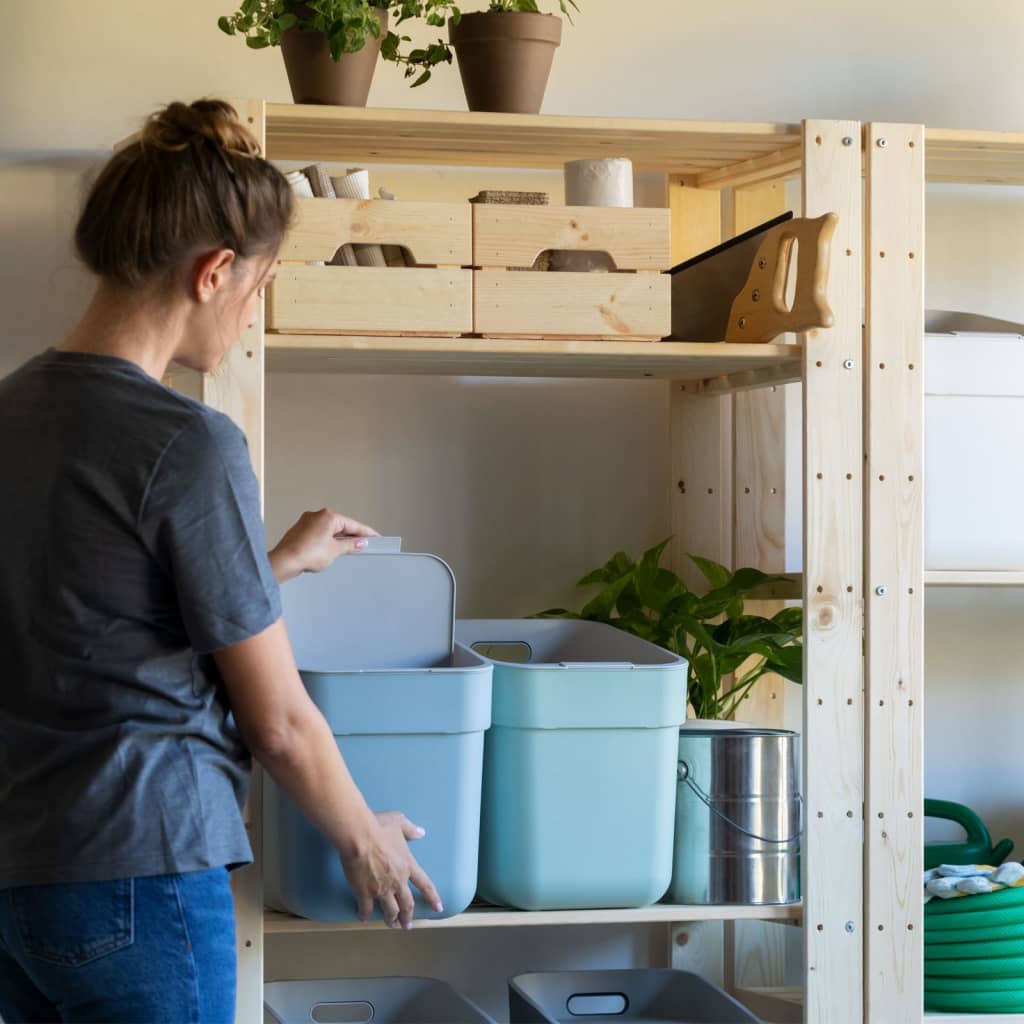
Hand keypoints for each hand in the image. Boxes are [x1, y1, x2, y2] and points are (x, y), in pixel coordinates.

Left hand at [269, 508, 378, 583]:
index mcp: (328, 516)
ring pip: (329, 530)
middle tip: (362, 547)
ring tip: (345, 552)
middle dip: (351, 537)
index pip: (353, 524)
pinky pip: (319, 535)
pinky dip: (326, 542)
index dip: (366, 533)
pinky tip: (329, 552)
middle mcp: (316, 516)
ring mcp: (306, 523)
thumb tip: (359, 543)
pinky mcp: (300, 532)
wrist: (284, 561)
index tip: (374, 537)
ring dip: (338, 540)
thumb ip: (350, 545)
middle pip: (341, 526)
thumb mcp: (335, 550)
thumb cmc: (305, 553)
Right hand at [339, 811, 441, 928]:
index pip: (425, 885)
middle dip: (407, 916)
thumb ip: (410, 829)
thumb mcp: (399, 822)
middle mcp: (398, 881)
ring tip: (390, 924)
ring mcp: (381, 889)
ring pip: (390, 911)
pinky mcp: (364, 893)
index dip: (432, 897)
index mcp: (408, 865)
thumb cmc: (378, 826)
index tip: (438, 908)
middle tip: (406, 925)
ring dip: (391, 919)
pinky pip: (366, 909)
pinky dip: (365, 915)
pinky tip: (364, 917)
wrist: (358, 836)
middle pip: (407, 904)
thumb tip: (421, 832)